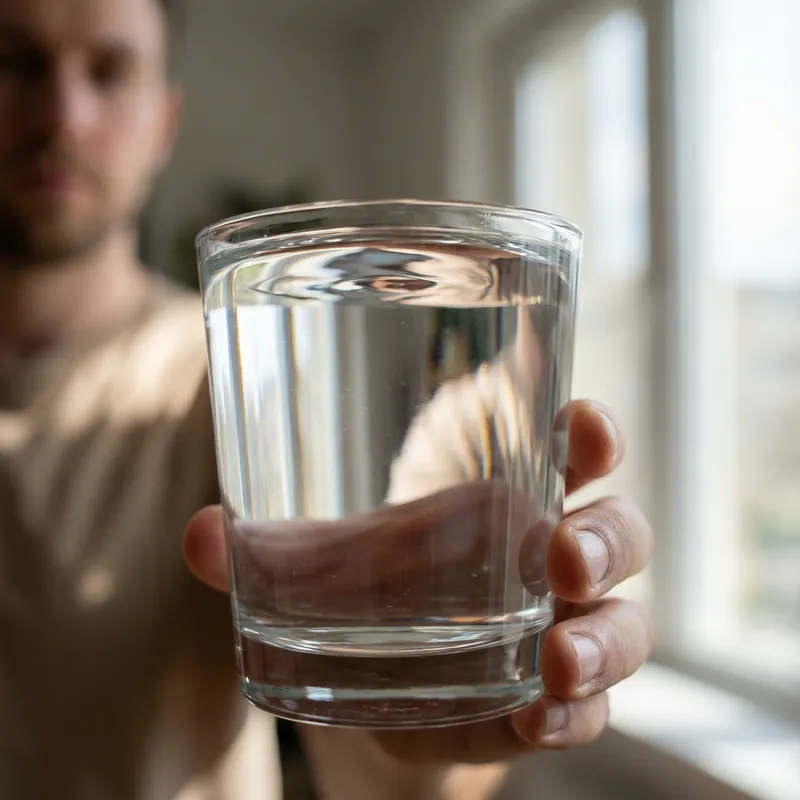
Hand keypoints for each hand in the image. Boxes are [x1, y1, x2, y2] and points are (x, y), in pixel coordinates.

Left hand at [183, 400, 652, 763]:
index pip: (576, 450)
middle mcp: (553, 560)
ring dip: (604, 640)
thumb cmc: (377, 592)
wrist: (383, 689)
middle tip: (561, 557)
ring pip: (626, 626)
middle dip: (604, 540)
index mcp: (513, 498)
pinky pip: (588, 710)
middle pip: (619, 534)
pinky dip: (572, 716)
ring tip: (557, 658)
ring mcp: (563, 632)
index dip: (593, 433)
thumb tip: (201, 533)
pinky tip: (534, 721)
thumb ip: (271, 550)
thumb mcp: (333, 562)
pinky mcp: (551, 704)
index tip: (585, 428)